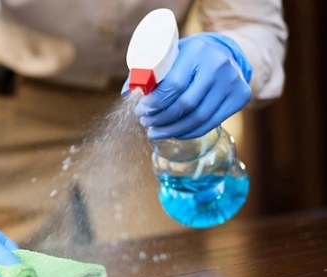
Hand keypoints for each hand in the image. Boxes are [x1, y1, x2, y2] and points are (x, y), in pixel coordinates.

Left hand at [125, 33, 252, 139]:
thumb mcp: (169, 56)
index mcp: (197, 51)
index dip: (154, 103)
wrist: (223, 52)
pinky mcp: (240, 96)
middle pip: (185, 105)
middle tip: (146, 123)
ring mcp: (233, 82)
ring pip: (198, 118)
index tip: (141, 111)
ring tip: (155, 132)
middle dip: (161, 119)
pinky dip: (189, 132)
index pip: (173, 86)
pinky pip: (211, 123)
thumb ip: (148, 73)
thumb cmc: (188, 56)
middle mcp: (218, 65)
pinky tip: (175, 133)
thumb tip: (127, 93)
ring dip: (173, 130)